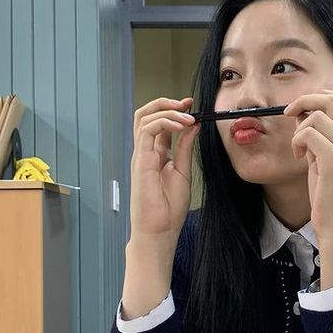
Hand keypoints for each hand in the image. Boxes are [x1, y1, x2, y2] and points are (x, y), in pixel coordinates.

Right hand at [130, 97, 199, 239]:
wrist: (159, 230)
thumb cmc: (168, 208)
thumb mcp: (183, 171)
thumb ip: (185, 148)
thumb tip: (192, 127)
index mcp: (157, 155)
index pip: (161, 124)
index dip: (176, 111)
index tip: (193, 106)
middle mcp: (146, 152)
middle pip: (146, 115)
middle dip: (166, 103)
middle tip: (187, 103)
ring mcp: (141, 155)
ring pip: (144, 117)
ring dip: (168, 111)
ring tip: (188, 116)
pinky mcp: (140, 160)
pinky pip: (146, 130)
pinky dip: (164, 122)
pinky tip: (180, 125)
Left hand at [286, 90, 332, 286]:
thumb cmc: (331, 198)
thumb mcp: (327, 162)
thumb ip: (320, 138)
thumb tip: (302, 114)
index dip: (322, 96)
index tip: (302, 108)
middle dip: (306, 100)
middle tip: (290, 113)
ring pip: (318, 116)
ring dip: (299, 128)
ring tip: (298, 149)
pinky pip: (309, 133)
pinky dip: (297, 141)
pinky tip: (298, 156)